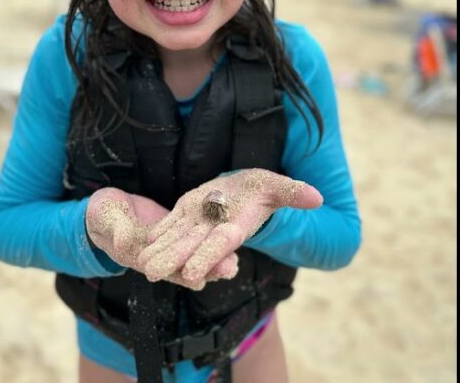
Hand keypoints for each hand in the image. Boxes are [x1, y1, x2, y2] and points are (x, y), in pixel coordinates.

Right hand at [85, 187, 238, 290]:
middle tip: (232, 267)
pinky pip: (193, 240)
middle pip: (185, 265)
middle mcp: (156, 256)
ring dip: (213, 257)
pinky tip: (229, 237)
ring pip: (193, 254)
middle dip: (208, 266)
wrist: (104, 209)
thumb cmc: (101, 215)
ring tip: (236, 261)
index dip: (182, 273)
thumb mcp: (107, 218)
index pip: (164, 268)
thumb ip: (119, 230)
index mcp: (139, 256)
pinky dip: (208, 240)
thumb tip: (127, 242)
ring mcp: (167, 246)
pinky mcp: (174, 233)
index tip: (201, 277)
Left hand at [137, 169, 323, 283]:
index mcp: (235, 225)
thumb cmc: (261, 188)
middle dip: (173, 260)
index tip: (193, 273)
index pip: (221, 244)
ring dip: (160, 251)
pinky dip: (158, 234)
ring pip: (176, 239)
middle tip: (152, 272)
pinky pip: (170, 225)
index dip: (208, 258)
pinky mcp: (184, 213)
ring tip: (141, 264)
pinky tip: (143, 242)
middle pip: (192, 247)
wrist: (244, 188)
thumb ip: (293, 193)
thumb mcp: (276, 185)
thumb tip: (318, 198)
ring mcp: (197, 222)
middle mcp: (213, 228)